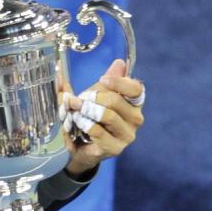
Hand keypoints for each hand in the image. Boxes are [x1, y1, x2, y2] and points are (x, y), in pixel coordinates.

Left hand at [62, 59, 144, 176]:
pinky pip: (97, 130)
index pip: (136, 89)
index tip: (102, 79)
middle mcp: (135, 119)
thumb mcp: (94, 96)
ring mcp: (127, 135)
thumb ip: (103, 82)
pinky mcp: (115, 148)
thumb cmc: (89, 118)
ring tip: (75, 110)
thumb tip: (119, 62)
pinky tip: (77, 123)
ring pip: (107, 115)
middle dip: (92, 97)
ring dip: (85, 110)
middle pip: (116, 100)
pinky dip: (83, 123)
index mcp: (133, 103)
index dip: (120, 82)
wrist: (78, 146)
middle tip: (78, 99)